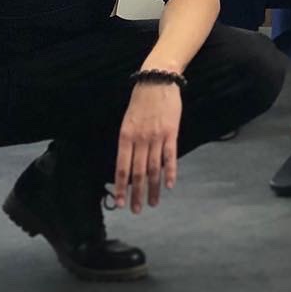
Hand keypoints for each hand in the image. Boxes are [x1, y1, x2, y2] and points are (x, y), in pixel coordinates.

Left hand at [111, 82, 181, 213]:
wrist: (157, 81)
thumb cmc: (141, 101)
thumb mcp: (127, 121)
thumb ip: (128, 142)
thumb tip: (127, 164)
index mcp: (125, 137)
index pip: (122, 168)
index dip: (121, 188)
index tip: (120, 203)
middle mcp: (140, 140)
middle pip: (138, 173)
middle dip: (136, 194)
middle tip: (136, 210)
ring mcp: (156, 137)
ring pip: (154, 168)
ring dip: (152, 188)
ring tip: (152, 203)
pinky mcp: (171, 133)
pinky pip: (170, 156)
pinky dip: (170, 172)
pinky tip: (169, 185)